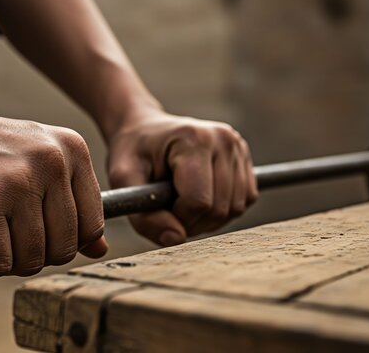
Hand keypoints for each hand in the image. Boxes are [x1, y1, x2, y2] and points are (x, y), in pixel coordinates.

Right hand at [0, 103, 106, 278]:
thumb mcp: (33, 167)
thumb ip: (68, 206)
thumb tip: (99, 250)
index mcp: (72, 150)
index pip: (91, 227)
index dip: (58, 242)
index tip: (26, 229)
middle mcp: (51, 162)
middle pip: (62, 249)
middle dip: (28, 255)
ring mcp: (17, 181)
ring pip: (30, 260)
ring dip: (0, 260)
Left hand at [107, 110, 257, 246]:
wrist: (144, 129)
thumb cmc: (133, 153)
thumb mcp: (123, 180)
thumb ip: (144, 215)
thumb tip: (176, 239)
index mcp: (193, 139)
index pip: (199, 201)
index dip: (178, 217)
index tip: (160, 208)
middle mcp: (223, 139)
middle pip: (219, 208)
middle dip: (192, 221)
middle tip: (169, 208)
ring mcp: (237, 147)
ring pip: (235, 208)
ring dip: (207, 218)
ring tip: (181, 201)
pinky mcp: (245, 158)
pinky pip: (244, 201)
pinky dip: (222, 210)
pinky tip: (199, 197)